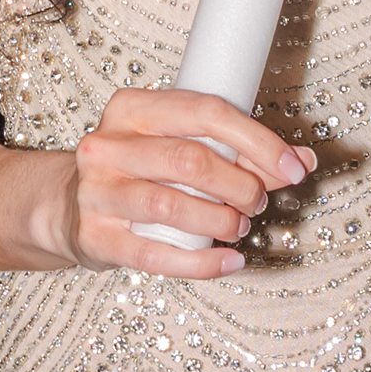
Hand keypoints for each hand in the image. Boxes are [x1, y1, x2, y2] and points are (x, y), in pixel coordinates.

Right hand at [51, 85, 313, 277]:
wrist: (69, 206)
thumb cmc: (137, 171)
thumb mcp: (179, 146)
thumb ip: (240, 152)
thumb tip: (301, 162)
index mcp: (132, 109)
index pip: (205, 113)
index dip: (258, 141)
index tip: (294, 166)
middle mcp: (107, 145)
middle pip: (190, 161)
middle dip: (240, 184)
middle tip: (258, 200)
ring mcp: (97, 192)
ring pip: (172, 206)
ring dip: (221, 220)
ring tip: (238, 226)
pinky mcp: (96, 236)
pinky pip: (156, 255)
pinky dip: (201, 263)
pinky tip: (229, 261)